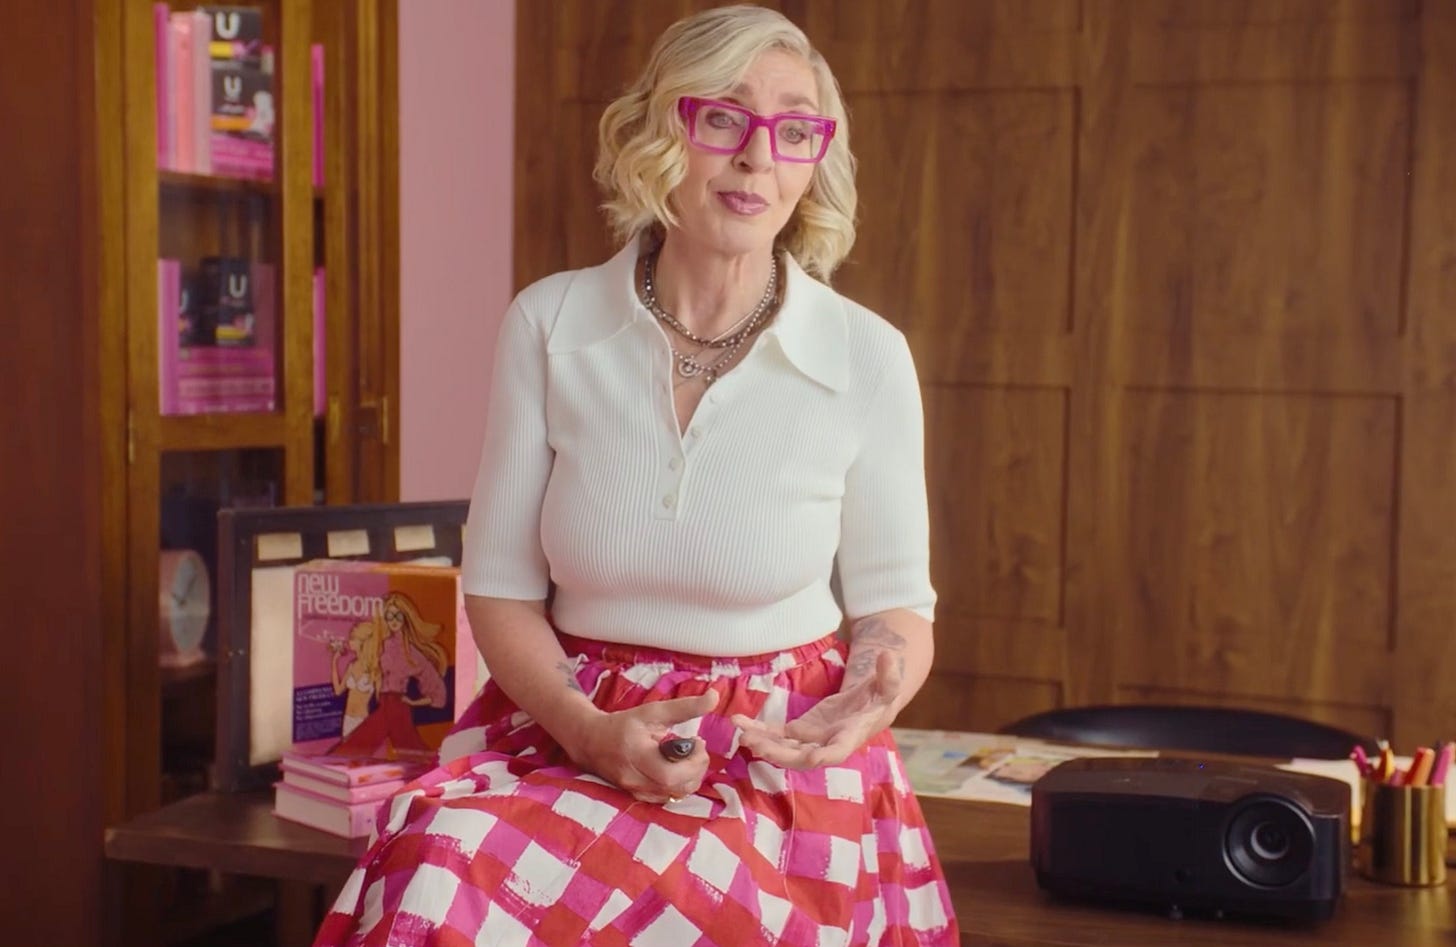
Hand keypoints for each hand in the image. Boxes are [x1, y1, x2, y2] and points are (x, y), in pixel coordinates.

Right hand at [567, 691, 716, 804]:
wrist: (591, 742)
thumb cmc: (624, 724)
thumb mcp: (653, 711)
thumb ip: (685, 707)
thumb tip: (715, 697)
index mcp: (636, 755)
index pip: (671, 774)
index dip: (693, 762)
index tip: (697, 741)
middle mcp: (635, 779)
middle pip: (677, 787)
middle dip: (697, 768)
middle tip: (697, 749)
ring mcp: (636, 792)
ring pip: (676, 795)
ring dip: (691, 777)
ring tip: (688, 757)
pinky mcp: (639, 798)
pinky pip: (668, 798)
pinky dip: (680, 784)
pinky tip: (678, 768)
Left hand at [732, 650, 901, 769]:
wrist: (867, 706)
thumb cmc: (880, 697)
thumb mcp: (888, 686)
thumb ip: (889, 674)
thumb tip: (889, 654)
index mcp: (849, 737)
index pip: (836, 753)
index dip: (823, 757)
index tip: (810, 758)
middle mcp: (827, 745)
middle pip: (801, 756)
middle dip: (779, 753)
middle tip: (756, 745)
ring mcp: (811, 741)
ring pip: (784, 748)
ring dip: (763, 743)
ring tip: (741, 734)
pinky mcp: (799, 731)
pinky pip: (776, 735)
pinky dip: (758, 731)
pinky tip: (739, 723)